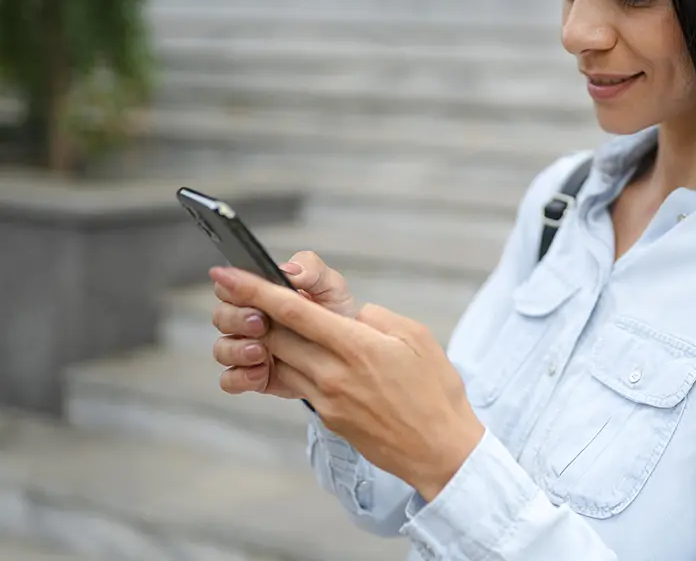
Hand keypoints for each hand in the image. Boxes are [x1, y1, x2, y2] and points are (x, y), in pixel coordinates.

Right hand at [211, 251, 360, 397]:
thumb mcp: (330, 285)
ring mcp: (248, 349)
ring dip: (236, 350)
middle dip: (237, 319)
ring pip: (222, 350)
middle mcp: (248, 321)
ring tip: (260, 351)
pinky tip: (260, 373)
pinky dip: (241, 377)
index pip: (229, 286)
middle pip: (221, 317)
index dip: (232, 288)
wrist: (350, 352)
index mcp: (260, 295)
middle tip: (260, 323)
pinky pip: (230, 380)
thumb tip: (288, 269)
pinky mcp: (254, 376)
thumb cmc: (335, 313)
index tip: (249, 294)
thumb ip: (310, 269)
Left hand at [211, 265, 484, 501]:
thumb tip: (352, 316)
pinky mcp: (329, 418)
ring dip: (267, 341)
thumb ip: (377, 318)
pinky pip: (298, 385)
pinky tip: (301, 355)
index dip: (254, 290)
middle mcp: (333, 374)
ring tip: (265, 323)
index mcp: (355, 346)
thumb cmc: (436, 390)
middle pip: (274, 336)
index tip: (226, 275)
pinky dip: (292, 365)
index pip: (292, 311)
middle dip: (252, 312)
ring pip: (281, 361)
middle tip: (236, 294)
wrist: (440, 449)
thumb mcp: (416, 337)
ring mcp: (327, 400)